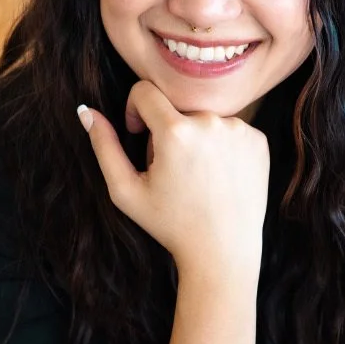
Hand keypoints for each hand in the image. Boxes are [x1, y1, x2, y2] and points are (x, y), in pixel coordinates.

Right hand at [80, 81, 268, 272]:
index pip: (145, 91)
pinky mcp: (259, 140)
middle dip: (167, 131)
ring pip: (204, 118)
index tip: (137, 134)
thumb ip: (104, 147)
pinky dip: (222, 147)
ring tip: (197, 178)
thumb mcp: (126, 191)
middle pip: (176, 108)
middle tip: (171, 171)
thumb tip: (86, 110)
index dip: (134, 111)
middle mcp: (210, 122)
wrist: (223, 252)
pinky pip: (231, 130)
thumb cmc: (170, 225)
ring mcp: (239, 130)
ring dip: (196, 139)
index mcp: (175, 132)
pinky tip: (219, 178)